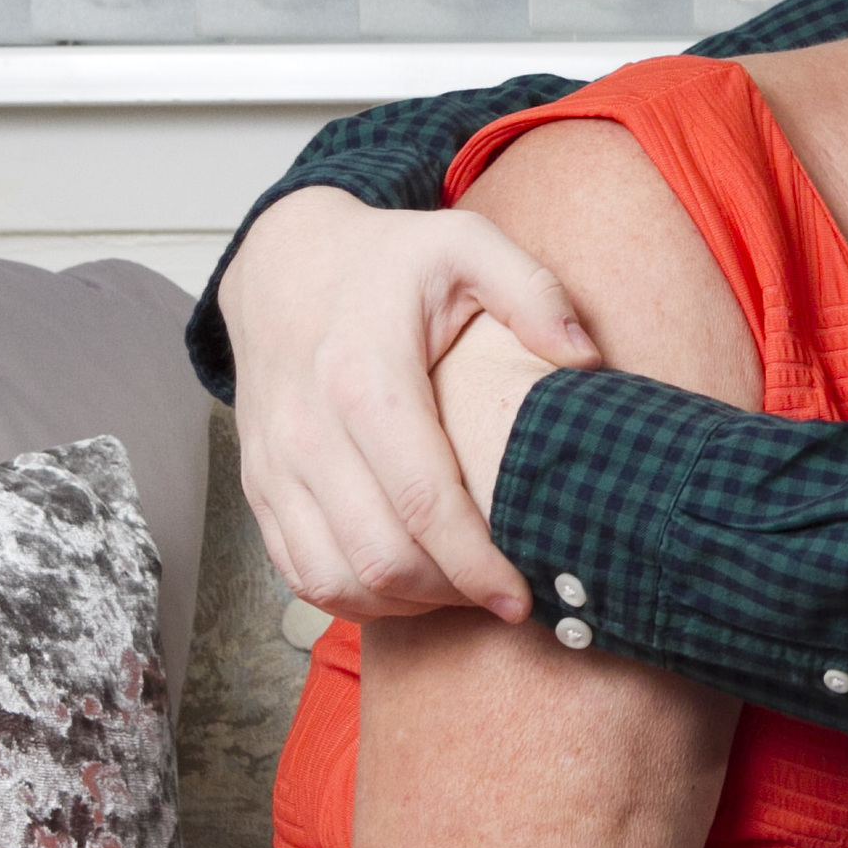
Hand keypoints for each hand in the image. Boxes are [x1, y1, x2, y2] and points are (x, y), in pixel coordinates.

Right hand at [220, 186, 598, 622]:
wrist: (281, 263)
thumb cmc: (386, 260)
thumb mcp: (467, 244)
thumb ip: (534, 294)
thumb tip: (587, 359)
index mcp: (365, 378)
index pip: (424, 500)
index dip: (477, 562)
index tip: (523, 593)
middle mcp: (308, 430)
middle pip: (379, 555)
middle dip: (450, 593)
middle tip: (505, 594)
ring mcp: (275, 464)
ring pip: (334, 578)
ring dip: (403, 603)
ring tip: (461, 591)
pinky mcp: (259, 486)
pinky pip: (299, 572)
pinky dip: (354, 597)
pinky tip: (408, 585)